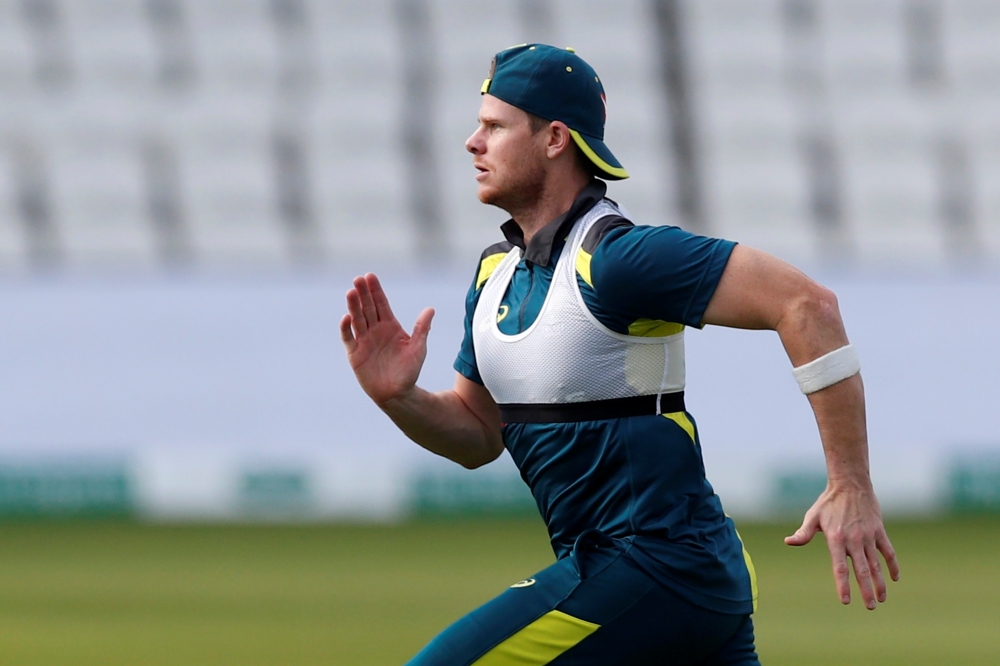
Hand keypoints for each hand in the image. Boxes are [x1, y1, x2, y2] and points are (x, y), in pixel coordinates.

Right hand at [340, 273, 434, 405]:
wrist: (397, 393)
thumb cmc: (409, 371)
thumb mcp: (418, 348)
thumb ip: (422, 328)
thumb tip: (430, 310)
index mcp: (390, 326)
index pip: (381, 304)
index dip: (376, 290)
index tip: (370, 276)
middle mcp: (375, 330)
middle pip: (368, 307)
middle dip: (363, 293)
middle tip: (358, 279)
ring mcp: (364, 341)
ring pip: (357, 319)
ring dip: (354, 306)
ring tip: (351, 292)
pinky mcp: (355, 353)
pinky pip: (349, 338)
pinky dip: (346, 328)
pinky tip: (346, 317)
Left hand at [785, 484, 899, 609]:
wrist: (850, 484)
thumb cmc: (828, 503)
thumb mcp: (813, 517)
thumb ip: (803, 533)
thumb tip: (788, 542)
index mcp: (836, 538)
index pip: (840, 567)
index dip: (843, 585)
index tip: (845, 600)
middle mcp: (854, 540)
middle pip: (861, 570)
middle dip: (866, 590)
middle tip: (870, 607)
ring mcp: (868, 536)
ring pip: (876, 564)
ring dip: (880, 582)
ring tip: (881, 598)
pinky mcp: (879, 531)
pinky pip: (889, 551)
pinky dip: (893, 565)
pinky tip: (894, 578)